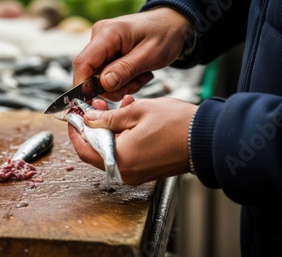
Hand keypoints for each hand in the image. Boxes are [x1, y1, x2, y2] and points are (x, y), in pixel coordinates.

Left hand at [68, 96, 197, 185]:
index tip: (73, 117)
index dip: (76, 132)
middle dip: (95, 127)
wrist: (207, 137)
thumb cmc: (177, 124)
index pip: (85, 149)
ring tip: (118, 107)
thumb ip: (107, 117)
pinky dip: (123, 137)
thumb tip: (88, 119)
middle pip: (98, 150)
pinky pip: (126, 154)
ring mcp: (137, 174)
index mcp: (120, 159)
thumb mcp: (137, 111)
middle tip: (96, 107)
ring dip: (111, 129)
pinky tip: (130, 118)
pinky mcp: (147, 171)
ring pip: (113, 150)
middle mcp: (126, 172)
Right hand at [72, 7, 193, 100]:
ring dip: (121, 85)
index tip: (95, 103)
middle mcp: (99, 38)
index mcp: (108, 33)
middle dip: (112, 88)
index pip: (83, 63)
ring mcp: (102, 46)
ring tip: (141, 76)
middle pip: (91, 74)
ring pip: (100, 79)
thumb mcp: (150, 55)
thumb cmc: (165, 34)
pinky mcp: (106, 53)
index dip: (83, 87)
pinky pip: (107, 76)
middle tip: (136, 84)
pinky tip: (138, 73)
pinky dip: (123, 81)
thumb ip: (126, 69)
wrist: (172, 24)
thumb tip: (104, 84)